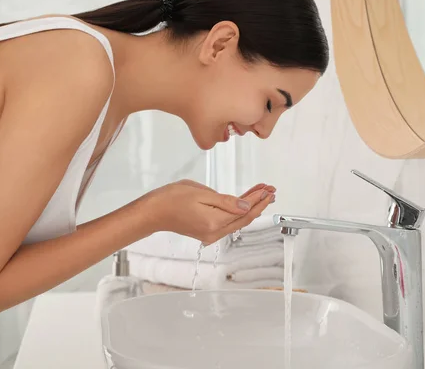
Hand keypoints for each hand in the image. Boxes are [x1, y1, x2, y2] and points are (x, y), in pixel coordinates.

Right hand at [131, 180, 275, 243]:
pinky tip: (245, 201)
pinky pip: (229, 220)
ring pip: (238, 220)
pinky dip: (239, 210)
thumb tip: (245, 206)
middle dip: (259, 203)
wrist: (153, 212)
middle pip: (244, 218)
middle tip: (271, 191)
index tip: (268, 190)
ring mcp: (211, 233)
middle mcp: (215, 232)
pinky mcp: (207, 230)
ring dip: (251, 206)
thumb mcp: (201, 193)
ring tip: (263, 193)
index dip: (258, 200)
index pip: (244, 211)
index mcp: (214, 223)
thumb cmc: (171, 199)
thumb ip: (226, 201)